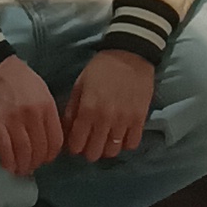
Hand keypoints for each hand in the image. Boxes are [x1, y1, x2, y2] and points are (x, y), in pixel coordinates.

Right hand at [0, 54, 63, 179]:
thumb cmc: (18, 78)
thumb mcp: (41, 90)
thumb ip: (47, 112)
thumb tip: (49, 137)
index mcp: (47, 106)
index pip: (55, 141)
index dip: (50, 155)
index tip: (44, 159)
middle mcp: (33, 114)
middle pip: (40, 150)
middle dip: (36, 163)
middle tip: (31, 166)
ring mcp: (14, 120)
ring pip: (24, 153)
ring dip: (23, 166)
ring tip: (20, 169)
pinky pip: (5, 151)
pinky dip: (8, 162)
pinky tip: (8, 166)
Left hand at [59, 44, 155, 158]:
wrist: (130, 52)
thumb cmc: (101, 68)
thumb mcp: (80, 85)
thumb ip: (71, 111)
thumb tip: (66, 133)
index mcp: (88, 109)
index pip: (76, 146)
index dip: (74, 147)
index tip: (77, 141)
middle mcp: (105, 118)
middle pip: (94, 154)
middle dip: (89, 150)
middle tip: (91, 141)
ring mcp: (124, 120)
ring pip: (112, 152)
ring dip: (107, 148)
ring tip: (106, 138)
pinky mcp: (140, 118)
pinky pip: (132, 144)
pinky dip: (125, 143)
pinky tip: (121, 133)